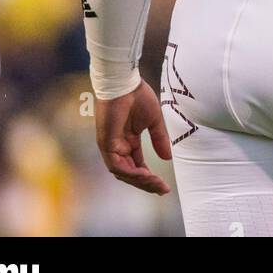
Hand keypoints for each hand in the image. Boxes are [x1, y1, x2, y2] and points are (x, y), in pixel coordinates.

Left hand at [94, 80, 172, 194]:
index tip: (164, 185)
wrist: (124, 82)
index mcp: (127, 142)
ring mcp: (110, 147)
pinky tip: (145, 174)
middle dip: (146, 183)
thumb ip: (159, 139)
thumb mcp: (153, 121)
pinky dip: (130, 172)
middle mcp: (117, 147)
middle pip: (130, 174)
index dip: (150, 177)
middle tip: (162, 190)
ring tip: (156, 183)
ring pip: (123, 173)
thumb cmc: (137, 96)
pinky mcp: (105, 144)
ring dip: (140, 181)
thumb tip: (167, 158)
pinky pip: (117, 165)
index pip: (137, 166)